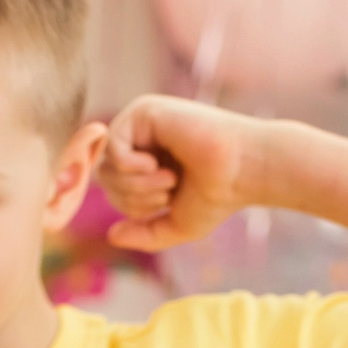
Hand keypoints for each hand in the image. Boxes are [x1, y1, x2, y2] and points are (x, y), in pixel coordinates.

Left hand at [99, 96, 274, 252]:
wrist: (243, 170)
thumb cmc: (218, 196)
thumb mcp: (176, 225)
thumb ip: (144, 234)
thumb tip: (111, 236)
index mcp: (147, 160)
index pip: (113, 188)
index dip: (133, 207)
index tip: (168, 201)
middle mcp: (142, 138)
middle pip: (104, 178)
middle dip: (132, 198)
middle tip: (169, 191)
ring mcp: (142, 122)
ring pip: (106, 165)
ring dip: (136, 185)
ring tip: (169, 179)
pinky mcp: (144, 111)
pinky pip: (113, 147)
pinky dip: (131, 167)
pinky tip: (157, 165)